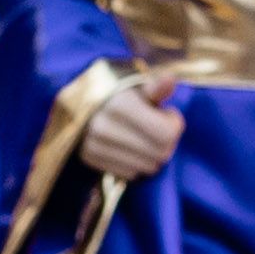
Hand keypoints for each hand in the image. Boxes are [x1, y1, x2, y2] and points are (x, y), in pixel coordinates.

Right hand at [72, 68, 189, 181]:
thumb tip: (170, 80)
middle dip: (167, 142)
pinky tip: (129, 147)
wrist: (80, 100)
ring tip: (143, 137)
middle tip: (158, 128)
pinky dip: (136, 163)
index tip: (168, 114)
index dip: (174, 124)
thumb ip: (156, 88)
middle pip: (160, 153)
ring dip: (152, 154)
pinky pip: (131, 173)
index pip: (166, 133)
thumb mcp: (138, 86)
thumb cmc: (119, 92)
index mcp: (119, 104)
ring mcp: (94, 144)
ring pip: (148, 166)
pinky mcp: (89, 157)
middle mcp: (103, 126)